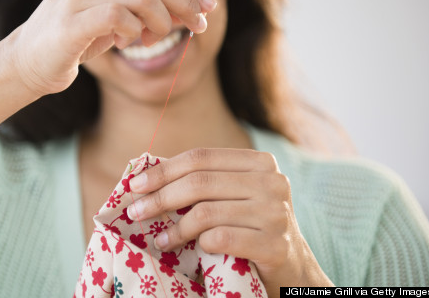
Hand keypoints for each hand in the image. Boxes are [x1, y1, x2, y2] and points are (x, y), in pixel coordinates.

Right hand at [4, 0, 216, 96]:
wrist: (28, 62)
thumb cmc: (76, 39)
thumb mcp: (117, 17)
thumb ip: (147, 7)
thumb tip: (195, 7)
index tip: (208, 7)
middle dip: (186, 4)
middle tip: (199, 26)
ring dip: (161, 23)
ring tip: (151, 39)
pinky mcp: (71, 19)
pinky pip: (121, 17)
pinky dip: (134, 32)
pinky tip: (127, 42)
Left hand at [128, 148, 332, 295]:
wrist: (293, 270)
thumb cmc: (252, 228)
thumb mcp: (235, 196)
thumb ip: (205, 182)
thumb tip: (147, 177)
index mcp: (260, 162)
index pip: (201, 157)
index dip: (163, 170)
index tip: (135, 185)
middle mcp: (273, 181)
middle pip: (200, 182)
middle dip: (160, 197)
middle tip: (136, 212)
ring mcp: (277, 213)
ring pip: (206, 212)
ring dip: (174, 228)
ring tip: (159, 238)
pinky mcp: (276, 245)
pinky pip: (220, 239)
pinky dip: (196, 244)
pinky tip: (183, 250)